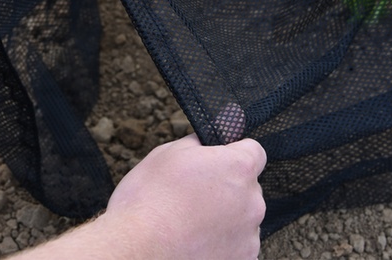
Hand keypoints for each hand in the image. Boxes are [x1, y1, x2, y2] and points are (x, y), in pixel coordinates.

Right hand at [103, 134, 266, 258]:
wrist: (136, 249)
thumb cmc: (148, 200)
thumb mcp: (167, 153)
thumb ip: (198, 144)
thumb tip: (207, 143)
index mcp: (237, 167)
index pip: (254, 151)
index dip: (235, 153)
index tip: (218, 162)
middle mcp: (252, 200)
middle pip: (247, 187)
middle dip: (226, 188)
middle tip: (194, 196)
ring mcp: (249, 234)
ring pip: (242, 217)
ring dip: (224, 217)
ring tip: (191, 223)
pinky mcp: (242, 258)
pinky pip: (237, 244)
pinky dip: (221, 243)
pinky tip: (195, 241)